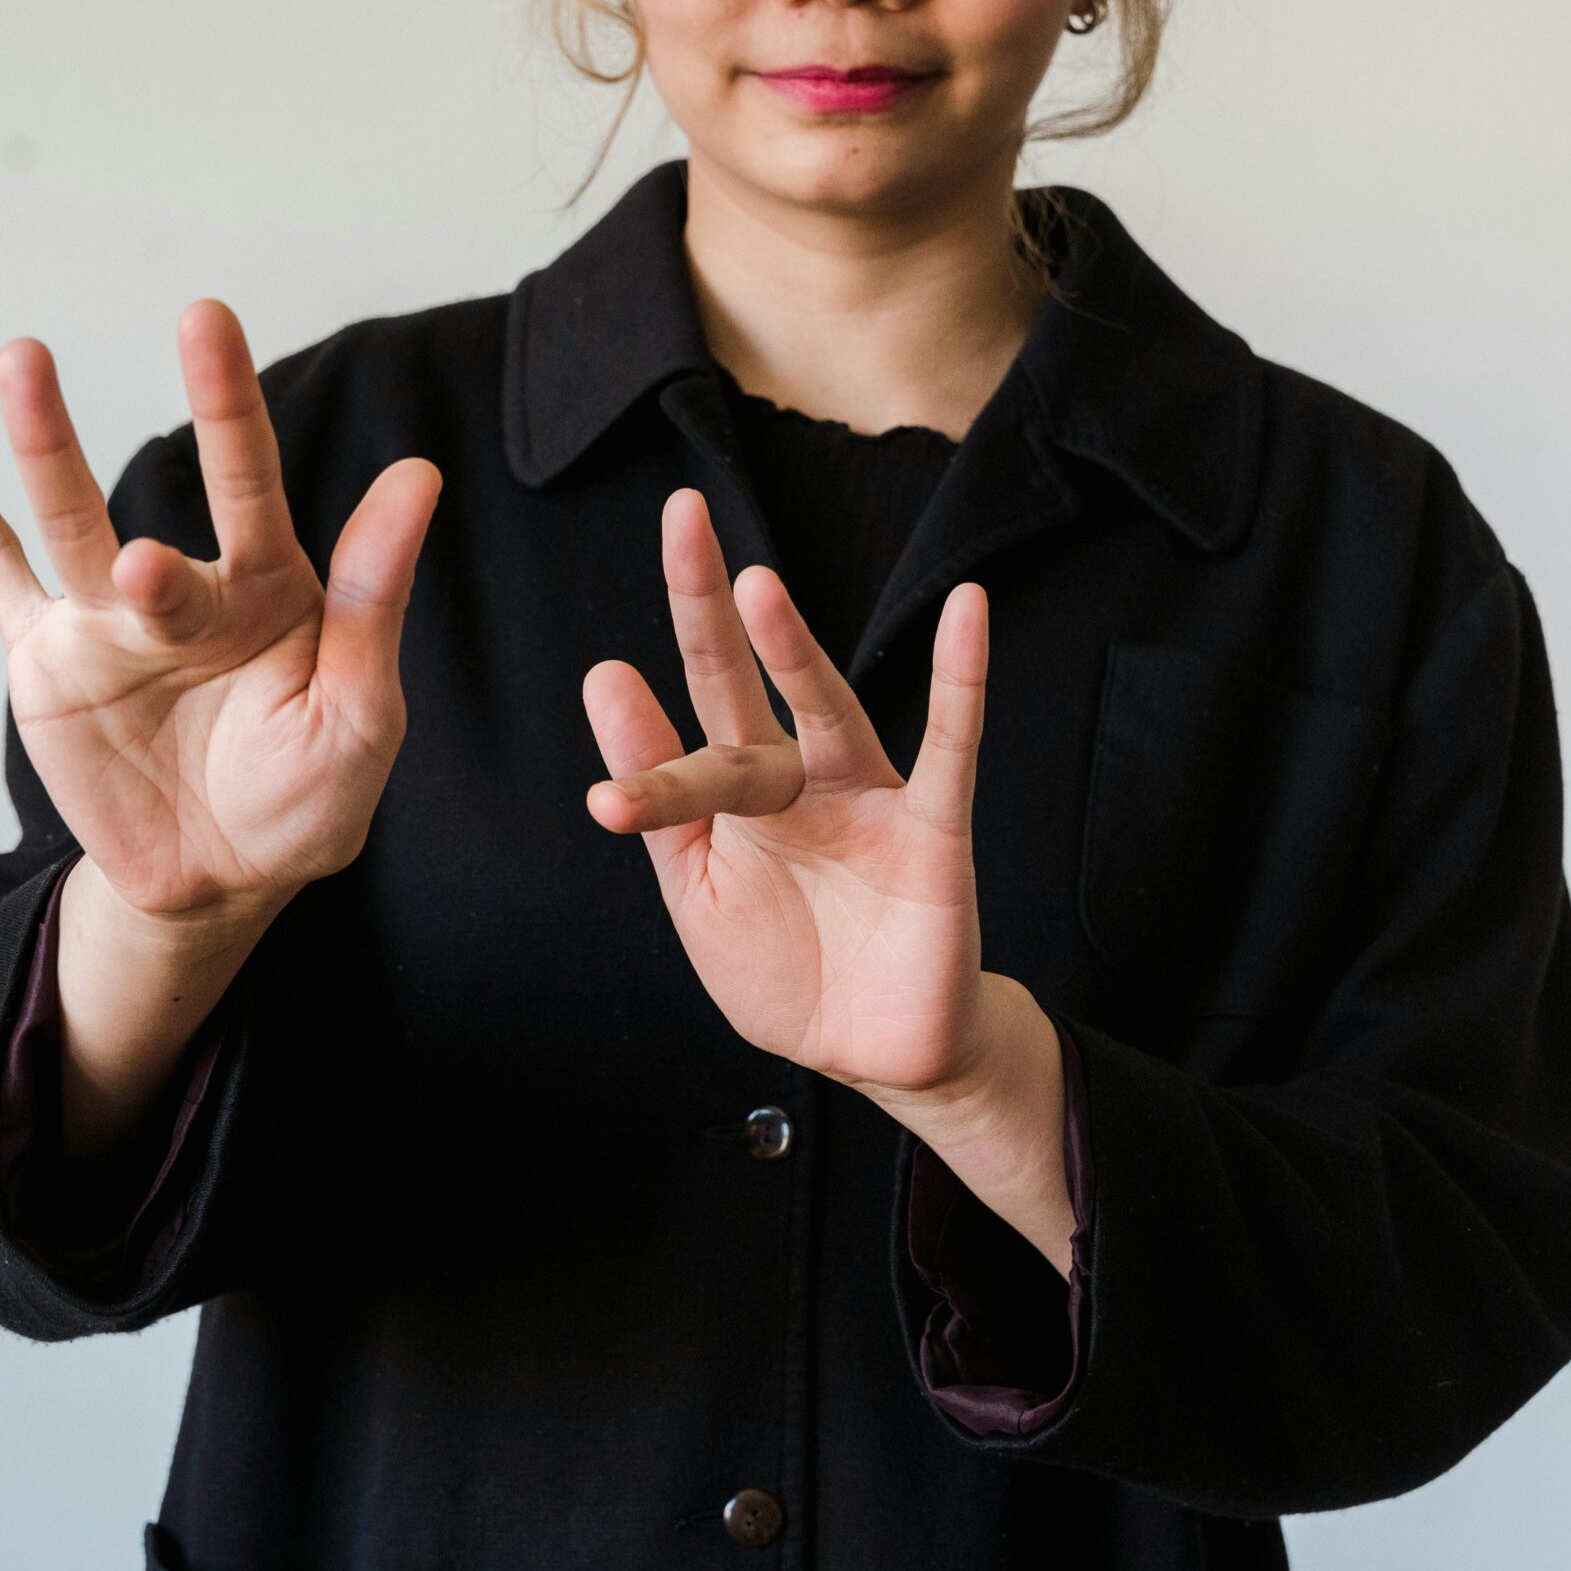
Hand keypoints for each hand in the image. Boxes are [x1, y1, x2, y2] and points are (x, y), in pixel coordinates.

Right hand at [0, 298, 441, 929]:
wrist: (219, 883)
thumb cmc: (305, 798)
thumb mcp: (359, 712)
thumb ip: (375, 598)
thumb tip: (419, 473)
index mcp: (268, 591)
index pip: (249, 485)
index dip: (228, 406)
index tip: (206, 324)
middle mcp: (182, 591)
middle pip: (145, 503)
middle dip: (104, 440)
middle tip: (60, 359)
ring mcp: (108, 622)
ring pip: (65, 521)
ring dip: (40, 445)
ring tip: (21, 363)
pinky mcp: (48, 662)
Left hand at [579, 488, 997, 1100]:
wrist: (873, 1054)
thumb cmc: (786, 968)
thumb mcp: (700, 891)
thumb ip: (661, 794)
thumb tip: (606, 675)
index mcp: (734, 800)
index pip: (681, 747)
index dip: (641, 752)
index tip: (603, 745)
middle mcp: (796, 781)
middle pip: (743, 682)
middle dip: (709, 604)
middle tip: (680, 516)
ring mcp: (865, 800)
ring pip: (826, 710)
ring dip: (794, 650)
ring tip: (757, 585)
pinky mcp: (932, 834)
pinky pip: (952, 749)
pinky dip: (962, 682)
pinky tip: (967, 616)